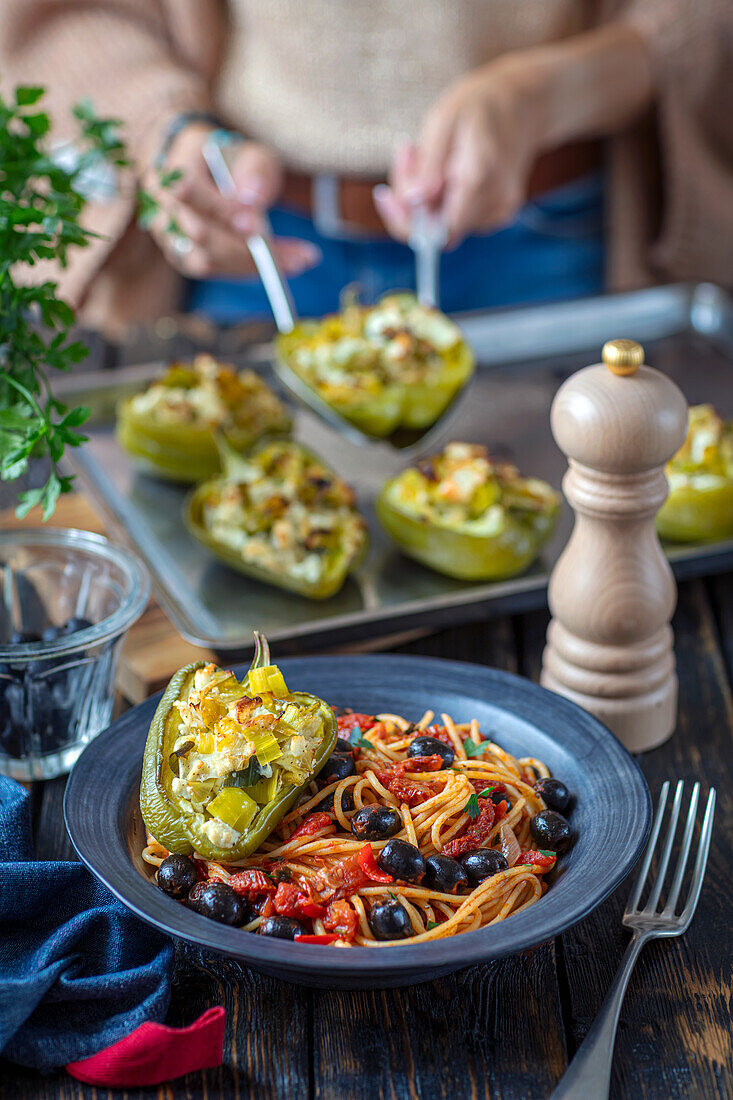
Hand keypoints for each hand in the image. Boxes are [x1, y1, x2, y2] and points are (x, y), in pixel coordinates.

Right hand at [143, 124, 320, 277]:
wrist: (199, 171)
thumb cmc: (229, 160)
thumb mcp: (251, 152)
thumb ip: (255, 170)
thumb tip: (251, 201)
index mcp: (173, 169)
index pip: (191, 191)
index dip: (224, 210)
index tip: (257, 225)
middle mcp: (162, 204)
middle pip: (200, 234)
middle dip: (249, 247)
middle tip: (299, 256)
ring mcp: (168, 236)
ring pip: (206, 261)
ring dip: (252, 265)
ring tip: (298, 261)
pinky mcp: (182, 256)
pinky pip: (214, 270)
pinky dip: (247, 270)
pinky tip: (283, 264)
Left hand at [375, 60, 543, 246]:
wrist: (525, 103)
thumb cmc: (481, 104)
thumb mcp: (444, 120)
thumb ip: (429, 165)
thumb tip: (411, 201)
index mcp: (480, 180)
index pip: (437, 232)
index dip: (407, 221)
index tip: (386, 194)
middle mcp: (494, 204)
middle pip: (436, 229)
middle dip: (412, 200)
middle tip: (407, 153)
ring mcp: (499, 211)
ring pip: (445, 225)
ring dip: (425, 197)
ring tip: (424, 152)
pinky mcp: (498, 213)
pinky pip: (457, 218)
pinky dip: (441, 198)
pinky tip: (441, 165)